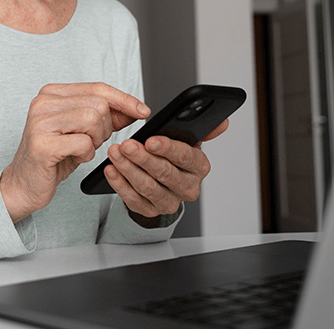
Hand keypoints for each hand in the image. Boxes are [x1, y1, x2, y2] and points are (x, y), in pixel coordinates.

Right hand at [1, 83, 149, 222]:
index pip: (98, 88)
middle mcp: (43, 102)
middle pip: (98, 105)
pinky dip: (86, 154)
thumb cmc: (54, 155)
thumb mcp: (83, 131)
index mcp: (52, 93)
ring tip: (82, 148)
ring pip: (93, 120)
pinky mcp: (42, 144)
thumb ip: (106, 116)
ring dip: (96, 140)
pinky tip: (74, 158)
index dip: (124, 99)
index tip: (143, 111)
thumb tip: (135, 109)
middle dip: (105, 127)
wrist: (24, 184)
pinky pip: (84, 143)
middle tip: (92, 141)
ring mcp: (40, 122)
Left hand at [104, 119, 229, 225]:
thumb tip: (222, 122)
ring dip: (128, 169)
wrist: (163, 182)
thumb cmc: (174, 156)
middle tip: (126, 145)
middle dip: (143, 158)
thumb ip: (203, 130)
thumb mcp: (188, 140)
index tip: (150, 140)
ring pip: (147, 187)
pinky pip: (133, 199)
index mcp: (199, 167)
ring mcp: (170, 202)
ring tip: (115, 153)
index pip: (185, 157)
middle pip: (165, 173)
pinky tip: (111, 170)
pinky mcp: (151, 211)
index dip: (167, 149)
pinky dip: (120, 184)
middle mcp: (188, 187)